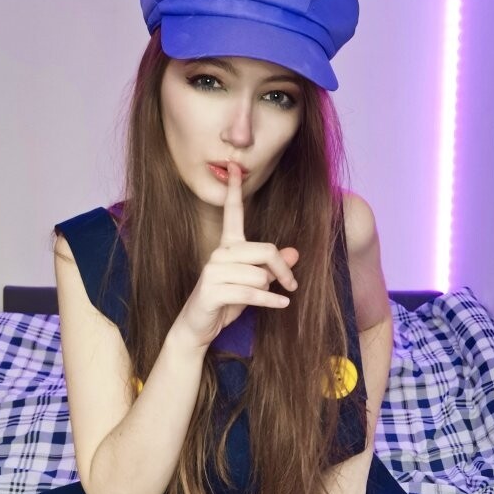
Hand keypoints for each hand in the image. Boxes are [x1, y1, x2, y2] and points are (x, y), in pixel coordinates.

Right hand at [176, 161, 299, 348]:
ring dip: (269, 290)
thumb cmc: (226, 302)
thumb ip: (272, 267)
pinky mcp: (212, 290)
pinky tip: (281, 305)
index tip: (233, 166)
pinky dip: (270, 301)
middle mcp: (219, 253)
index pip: (232, 213)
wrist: (198, 327)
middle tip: (291, 284)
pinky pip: (251, 293)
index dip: (234, 190)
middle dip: (282, 269)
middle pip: (264, 250)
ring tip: (266, 298)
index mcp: (227, 246)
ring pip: (259, 275)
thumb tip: (294, 253)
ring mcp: (213, 271)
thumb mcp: (253, 283)